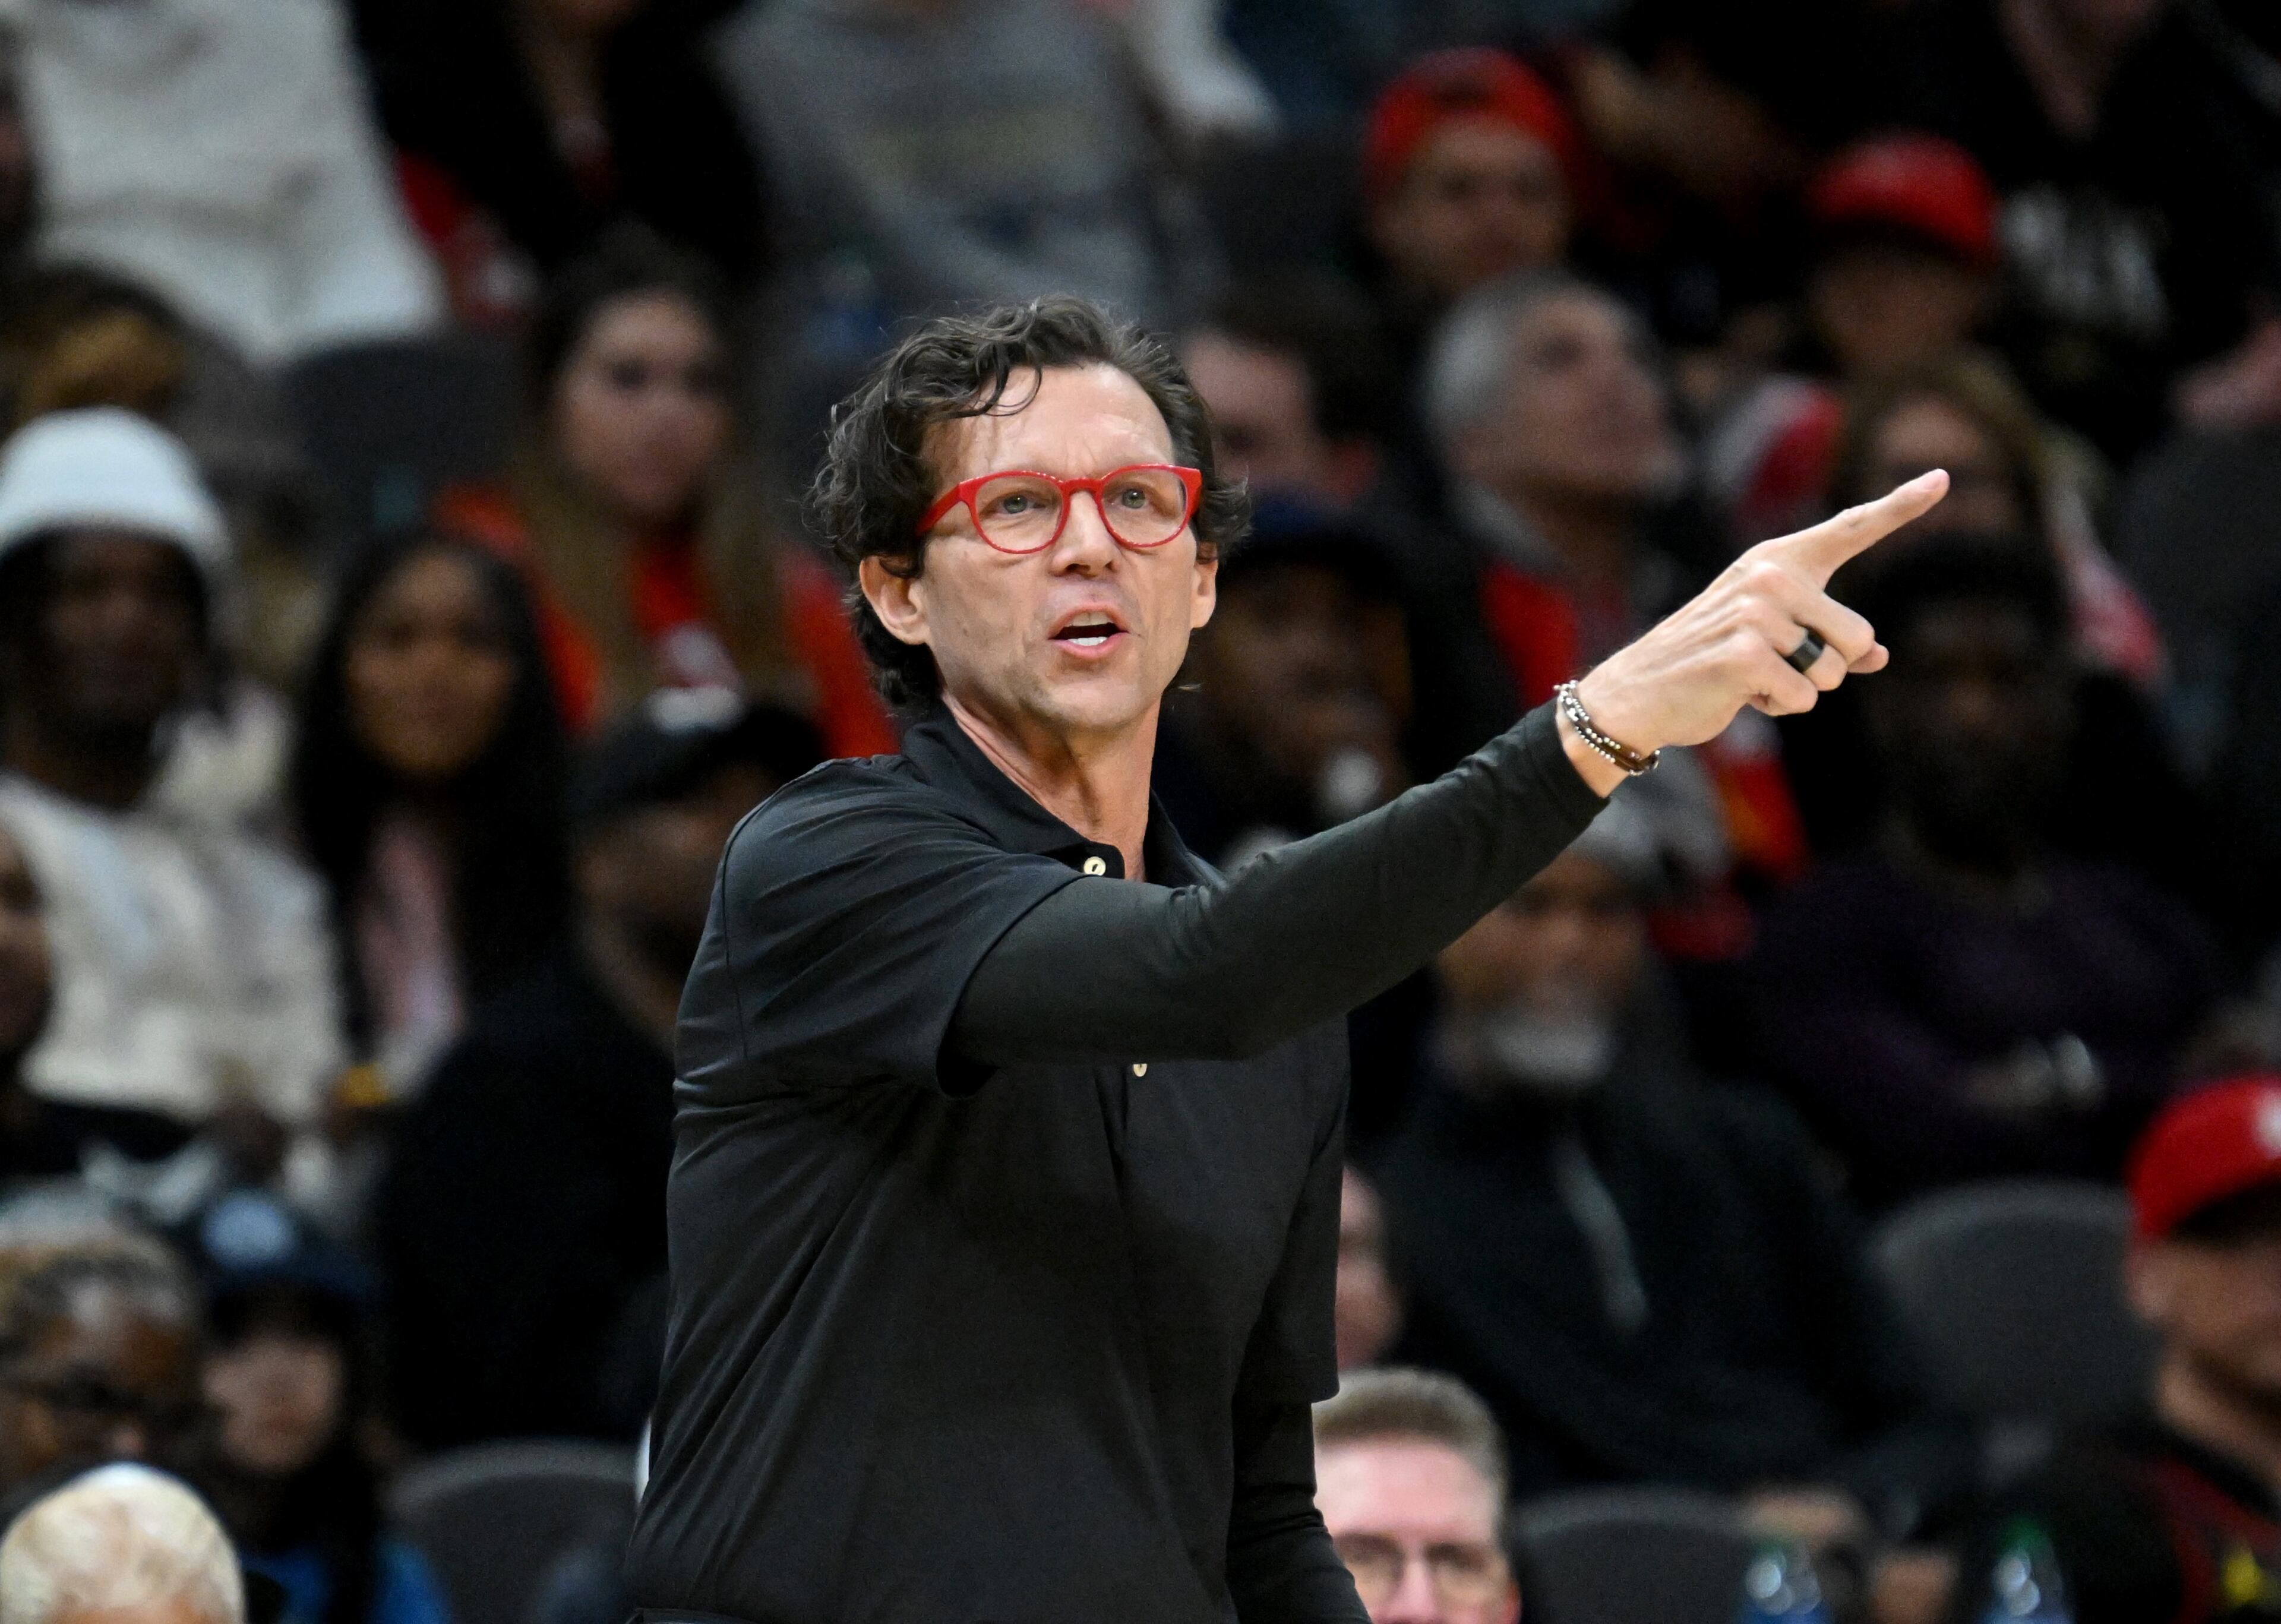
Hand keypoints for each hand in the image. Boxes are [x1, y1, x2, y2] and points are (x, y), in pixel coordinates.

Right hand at [1563, 471, 1947, 792]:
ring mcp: (1756, 612)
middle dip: (1827, 668)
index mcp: (1778, 561)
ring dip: (1801, 690)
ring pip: (1833, 671)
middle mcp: (1770, 576)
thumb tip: (1878, 656)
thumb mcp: (1771, 641)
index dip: (1900, 506)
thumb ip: (1826, 641)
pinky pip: (1805, 698)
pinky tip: (1740, 695)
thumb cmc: (1709, 663)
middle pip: (1858, 635)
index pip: (1849, 529)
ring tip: (1753, 679)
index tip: (1943, 479)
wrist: (1637, 691)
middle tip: (1773, 666)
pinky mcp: (1745, 654)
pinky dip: (1780, 708)